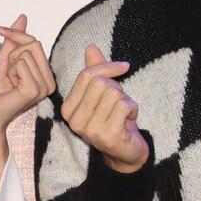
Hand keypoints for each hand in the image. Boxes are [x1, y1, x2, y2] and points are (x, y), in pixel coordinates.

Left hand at [0, 14, 55, 137]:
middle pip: (33, 44)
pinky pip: (21, 64)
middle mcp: (49, 81)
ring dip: (10, 65)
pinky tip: (10, 87)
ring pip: (25, 54)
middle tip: (8, 74)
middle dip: (12, 55)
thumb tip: (23, 17)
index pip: (35, 41)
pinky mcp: (34, 90)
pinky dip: (10, 72)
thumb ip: (14, 40)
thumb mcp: (5, 59)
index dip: (14, 33)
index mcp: (46, 75)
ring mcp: (44, 87)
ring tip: (9, 83)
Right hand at [62, 44, 148, 172]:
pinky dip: (133, 109)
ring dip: (126, 100)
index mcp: (68, 108)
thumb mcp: (104, 94)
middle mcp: (74, 120)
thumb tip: (91, 47)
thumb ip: (96, 72)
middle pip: (100, 83)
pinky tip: (129, 121)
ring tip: (123, 114)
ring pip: (114, 93)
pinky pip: (124, 106)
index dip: (107, 66)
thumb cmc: (114, 120)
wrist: (126, 153)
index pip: (86, 75)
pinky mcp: (107, 135)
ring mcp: (89, 129)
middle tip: (120, 102)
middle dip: (117, 87)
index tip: (124, 67)